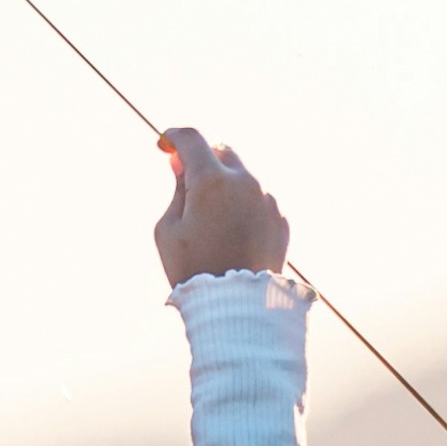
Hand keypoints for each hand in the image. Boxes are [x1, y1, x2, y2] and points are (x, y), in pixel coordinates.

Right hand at [155, 128, 291, 288]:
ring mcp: (268, 200)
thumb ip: (177, 188)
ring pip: (243, 177)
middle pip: (223, 151)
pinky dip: (244, 205)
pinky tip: (232, 233)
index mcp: (213, 181)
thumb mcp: (168, 229)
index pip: (193, 138)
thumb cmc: (193, 269)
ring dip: (226, 185)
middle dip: (204, 159)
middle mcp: (246, 182)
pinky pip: (259, 200)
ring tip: (211, 218)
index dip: (175, 137)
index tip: (165, 145)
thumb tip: (182, 162)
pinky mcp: (280, 220)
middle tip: (187, 179)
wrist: (236, 308)